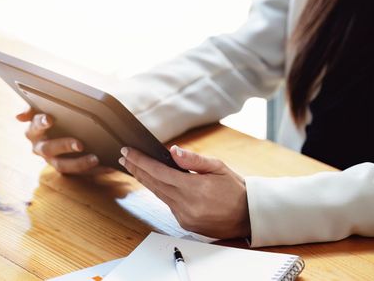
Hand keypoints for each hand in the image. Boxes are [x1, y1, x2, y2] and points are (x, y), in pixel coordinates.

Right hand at [17, 108, 111, 174]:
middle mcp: (40, 148)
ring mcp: (53, 160)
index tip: (49, 119)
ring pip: (63, 166)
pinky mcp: (67, 169)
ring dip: (80, 164)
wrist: (62, 128)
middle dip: (64, 146)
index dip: (40, 123)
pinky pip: (80, 173)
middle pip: (49, 149)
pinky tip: (108, 166)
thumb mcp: (43, 109)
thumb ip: (32, 109)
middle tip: (79, 144)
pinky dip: (95, 171)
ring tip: (95, 159)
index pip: (34, 127)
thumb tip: (19, 116)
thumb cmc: (53, 115)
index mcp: (34, 132)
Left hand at [118, 145, 249, 238]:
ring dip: (144, 180)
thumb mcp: (218, 167)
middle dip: (137, 169)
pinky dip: (159, 191)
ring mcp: (184, 216)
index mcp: (195, 188)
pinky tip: (154, 181)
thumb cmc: (235, 189)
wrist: (249, 216)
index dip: (141, 161)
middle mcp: (187, 205)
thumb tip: (173, 151)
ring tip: (133, 166)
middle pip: (153, 184)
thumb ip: (194, 160)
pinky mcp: (185, 224)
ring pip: (158, 194)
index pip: (159, 172)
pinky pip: (167, 204)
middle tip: (124, 156)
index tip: (128, 152)